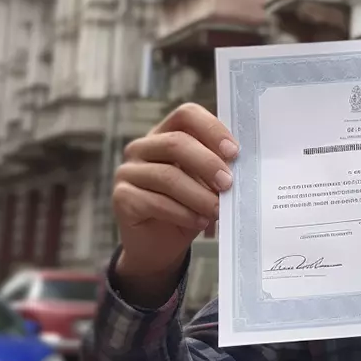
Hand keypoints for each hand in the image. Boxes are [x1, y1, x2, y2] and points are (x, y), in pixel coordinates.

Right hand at [111, 103, 237, 303]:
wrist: (160, 245)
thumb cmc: (188, 207)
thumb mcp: (205, 184)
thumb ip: (216, 168)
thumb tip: (239, 165)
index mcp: (165, 134)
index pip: (186, 115)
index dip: (212, 129)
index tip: (234, 151)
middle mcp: (142, 147)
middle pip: (176, 143)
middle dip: (208, 163)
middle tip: (228, 183)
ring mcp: (128, 172)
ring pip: (168, 176)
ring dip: (199, 195)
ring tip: (218, 209)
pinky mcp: (121, 198)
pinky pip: (155, 202)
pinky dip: (183, 213)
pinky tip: (200, 222)